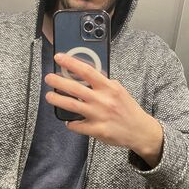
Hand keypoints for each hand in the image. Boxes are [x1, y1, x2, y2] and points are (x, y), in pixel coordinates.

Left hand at [45, 53, 163, 166]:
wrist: (140, 130)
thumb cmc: (128, 109)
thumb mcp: (118, 91)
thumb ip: (103, 83)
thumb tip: (84, 75)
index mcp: (109, 87)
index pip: (87, 71)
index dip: (71, 63)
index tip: (59, 57)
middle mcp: (104, 100)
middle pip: (75, 88)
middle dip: (58, 81)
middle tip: (48, 78)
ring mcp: (100, 116)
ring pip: (72, 106)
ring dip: (58, 100)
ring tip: (49, 96)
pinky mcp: (98, 130)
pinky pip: (77, 126)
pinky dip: (70, 123)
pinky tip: (68, 121)